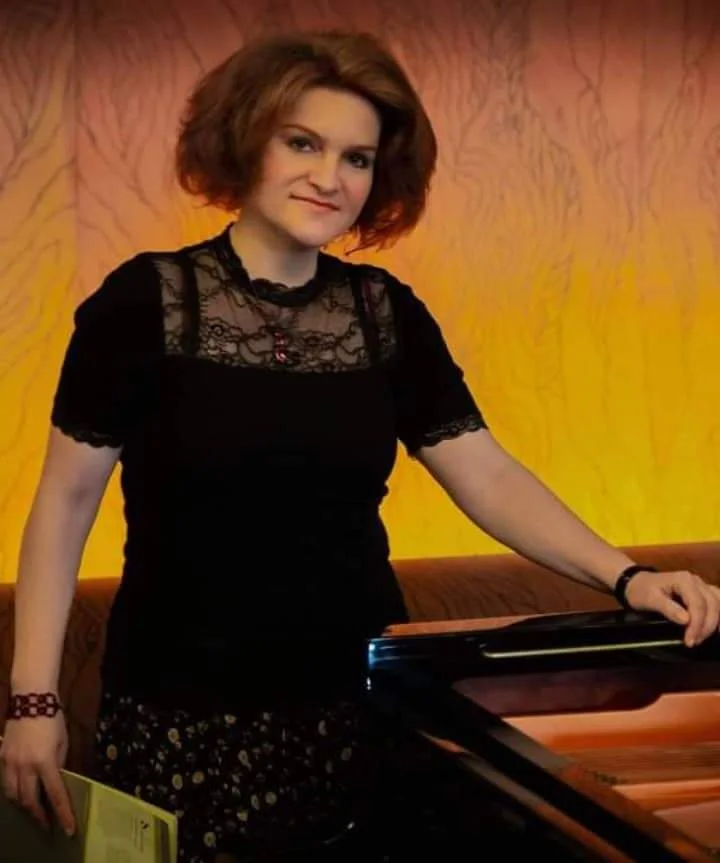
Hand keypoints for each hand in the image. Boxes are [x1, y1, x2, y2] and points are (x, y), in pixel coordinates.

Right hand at [0, 714, 74, 834]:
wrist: (31, 698)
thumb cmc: (53, 718)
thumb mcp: (63, 742)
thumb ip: (59, 763)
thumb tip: (56, 780)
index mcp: (45, 761)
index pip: (55, 794)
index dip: (62, 814)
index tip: (68, 829)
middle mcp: (25, 766)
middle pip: (28, 800)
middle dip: (38, 815)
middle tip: (47, 823)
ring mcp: (10, 762)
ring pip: (12, 794)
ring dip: (23, 804)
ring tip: (34, 809)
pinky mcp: (2, 757)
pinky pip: (5, 782)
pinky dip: (13, 791)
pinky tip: (20, 792)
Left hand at [625, 570, 719, 646]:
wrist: (636, 582)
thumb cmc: (641, 591)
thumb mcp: (650, 599)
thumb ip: (668, 608)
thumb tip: (686, 620)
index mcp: (684, 580)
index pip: (698, 604)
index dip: (697, 625)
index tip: (689, 641)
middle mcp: (695, 580)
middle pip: (712, 604)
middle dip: (706, 626)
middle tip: (694, 642)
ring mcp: (700, 585)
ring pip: (718, 602)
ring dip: (714, 621)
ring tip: (701, 637)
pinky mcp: (702, 591)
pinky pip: (717, 602)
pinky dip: (718, 615)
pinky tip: (714, 628)